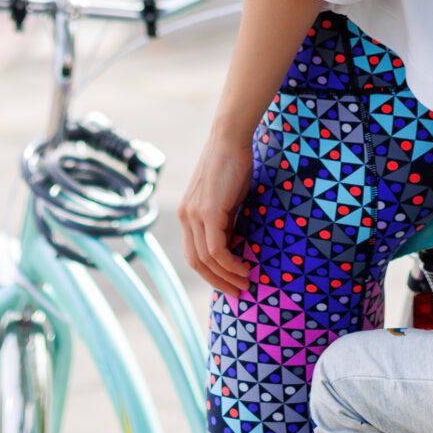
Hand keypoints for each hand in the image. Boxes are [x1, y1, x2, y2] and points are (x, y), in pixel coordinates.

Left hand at [178, 136, 254, 296]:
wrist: (230, 140)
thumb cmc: (233, 166)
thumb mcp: (227, 200)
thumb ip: (226, 221)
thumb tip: (236, 245)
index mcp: (187, 215)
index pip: (194, 254)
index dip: (211, 274)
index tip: (230, 283)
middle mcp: (186, 217)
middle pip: (196, 263)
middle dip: (217, 282)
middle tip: (239, 292)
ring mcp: (194, 215)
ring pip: (206, 260)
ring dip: (227, 276)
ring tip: (246, 283)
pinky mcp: (208, 212)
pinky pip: (216, 249)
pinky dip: (230, 264)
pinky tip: (244, 268)